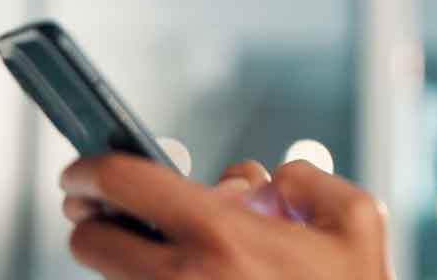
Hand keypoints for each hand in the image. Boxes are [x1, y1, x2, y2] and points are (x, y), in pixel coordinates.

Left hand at [59, 153, 394, 279]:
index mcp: (220, 235)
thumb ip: (306, 180)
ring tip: (181, 253)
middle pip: (88, 242)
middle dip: (97, 220)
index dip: (91, 168)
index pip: (121, 184)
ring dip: (131, 258)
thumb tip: (267, 183)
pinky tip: (200, 278)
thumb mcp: (355, 219)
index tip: (81, 171)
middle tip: (119, 214)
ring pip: (113, 278)